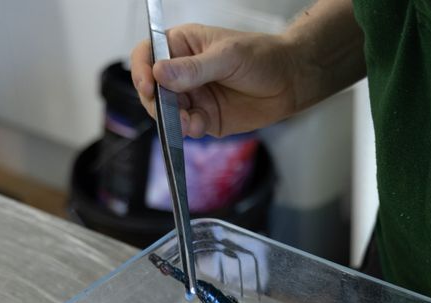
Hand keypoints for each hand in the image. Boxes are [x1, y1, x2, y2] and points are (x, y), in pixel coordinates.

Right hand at [130, 24, 302, 137]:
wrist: (289, 82)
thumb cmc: (261, 57)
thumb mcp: (227, 56)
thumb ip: (194, 69)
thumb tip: (159, 74)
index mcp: (181, 46)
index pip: (148, 54)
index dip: (141, 69)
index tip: (147, 84)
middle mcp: (181, 72)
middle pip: (151, 89)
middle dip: (157, 102)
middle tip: (170, 111)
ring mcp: (192, 97)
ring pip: (166, 112)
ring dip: (172, 120)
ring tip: (188, 122)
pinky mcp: (204, 118)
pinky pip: (186, 127)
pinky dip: (188, 130)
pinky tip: (198, 127)